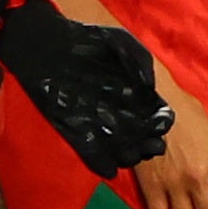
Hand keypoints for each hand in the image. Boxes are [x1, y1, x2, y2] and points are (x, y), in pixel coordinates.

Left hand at [0, 0, 169, 175]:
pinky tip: (109, 169)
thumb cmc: (86, 40)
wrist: (46, 44)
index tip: (159, 123)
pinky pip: (91, 153)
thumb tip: (150, 87)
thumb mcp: (120, 42)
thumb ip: (140, 60)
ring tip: (129, 154)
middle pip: (142, 139)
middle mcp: (120, 113)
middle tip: (149, 146)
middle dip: (149, 146)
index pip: (157, 117)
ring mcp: (98, 123)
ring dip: (128, 157)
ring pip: (120, 150)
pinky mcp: (75, 130)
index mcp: (136, 94)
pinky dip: (101, 164)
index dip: (161, 123)